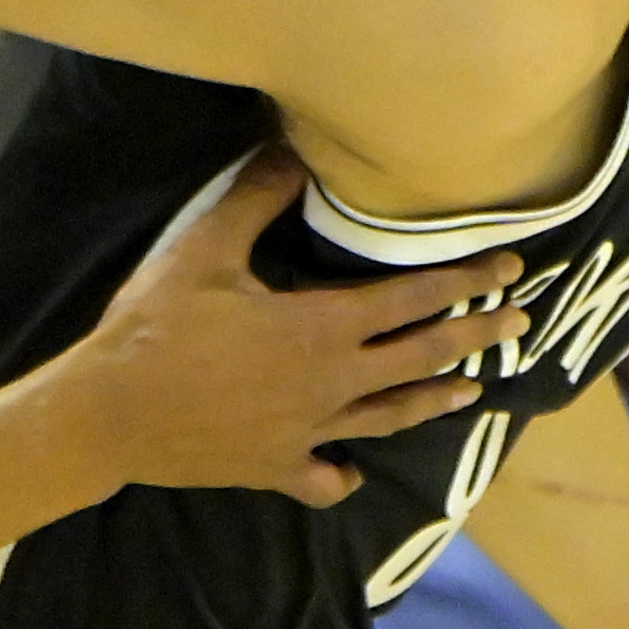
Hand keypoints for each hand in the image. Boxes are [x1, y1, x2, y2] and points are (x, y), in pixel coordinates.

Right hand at [44, 153, 520, 504]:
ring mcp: (308, 432)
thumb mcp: (204, 249)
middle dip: (476, 336)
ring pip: (389, 417)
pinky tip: (352, 473)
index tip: (510, 270)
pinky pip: (323, 478)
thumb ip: (256, 198)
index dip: (467, 279)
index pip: (415, 298)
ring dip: (434, 400)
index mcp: (322, 327)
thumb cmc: (155, 328)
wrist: (109, 416)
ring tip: (472, 390)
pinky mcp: (275, 467)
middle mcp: (331, 383)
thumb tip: (293, 150)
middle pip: (422, 357)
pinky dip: (343, 475)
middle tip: (519, 325)